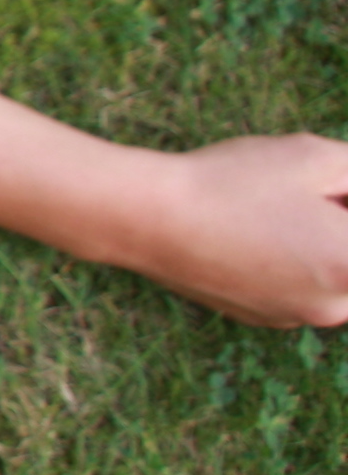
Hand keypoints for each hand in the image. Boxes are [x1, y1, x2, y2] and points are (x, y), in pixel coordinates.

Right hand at [119, 135, 347, 328]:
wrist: (147, 219)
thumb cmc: (233, 183)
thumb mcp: (316, 158)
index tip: (340, 191)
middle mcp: (334, 305)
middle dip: (343, 224)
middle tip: (324, 192)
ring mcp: (296, 316)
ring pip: (340, 282)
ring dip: (332, 249)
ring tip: (290, 208)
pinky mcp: (263, 317)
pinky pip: (305, 290)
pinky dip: (300, 264)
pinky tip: (263, 230)